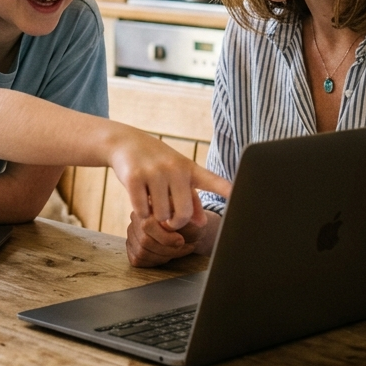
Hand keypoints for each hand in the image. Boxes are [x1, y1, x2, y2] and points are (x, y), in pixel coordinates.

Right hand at [109, 130, 231, 230]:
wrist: (125, 142)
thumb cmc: (156, 162)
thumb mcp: (177, 174)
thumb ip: (191, 199)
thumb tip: (201, 222)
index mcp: (189, 168)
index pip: (213, 181)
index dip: (227, 190)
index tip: (240, 196)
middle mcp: (174, 168)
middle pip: (183, 214)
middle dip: (175, 222)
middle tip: (169, 219)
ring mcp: (154, 172)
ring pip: (160, 215)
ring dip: (155, 216)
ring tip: (152, 201)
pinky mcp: (134, 177)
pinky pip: (142, 211)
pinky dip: (140, 211)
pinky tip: (139, 198)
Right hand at [127, 197, 212, 266]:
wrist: (188, 229)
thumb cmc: (190, 221)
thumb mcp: (194, 214)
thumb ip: (194, 216)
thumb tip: (197, 222)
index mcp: (150, 204)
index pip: (148, 225)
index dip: (166, 238)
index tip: (181, 241)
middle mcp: (136, 217)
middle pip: (145, 241)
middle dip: (167, 249)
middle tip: (182, 247)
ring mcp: (132, 232)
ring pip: (142, 252)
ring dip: (163, 256)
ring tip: (176, 251)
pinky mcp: (131, 247)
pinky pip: (138, 259)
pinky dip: (153, 261)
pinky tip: (164, 255)